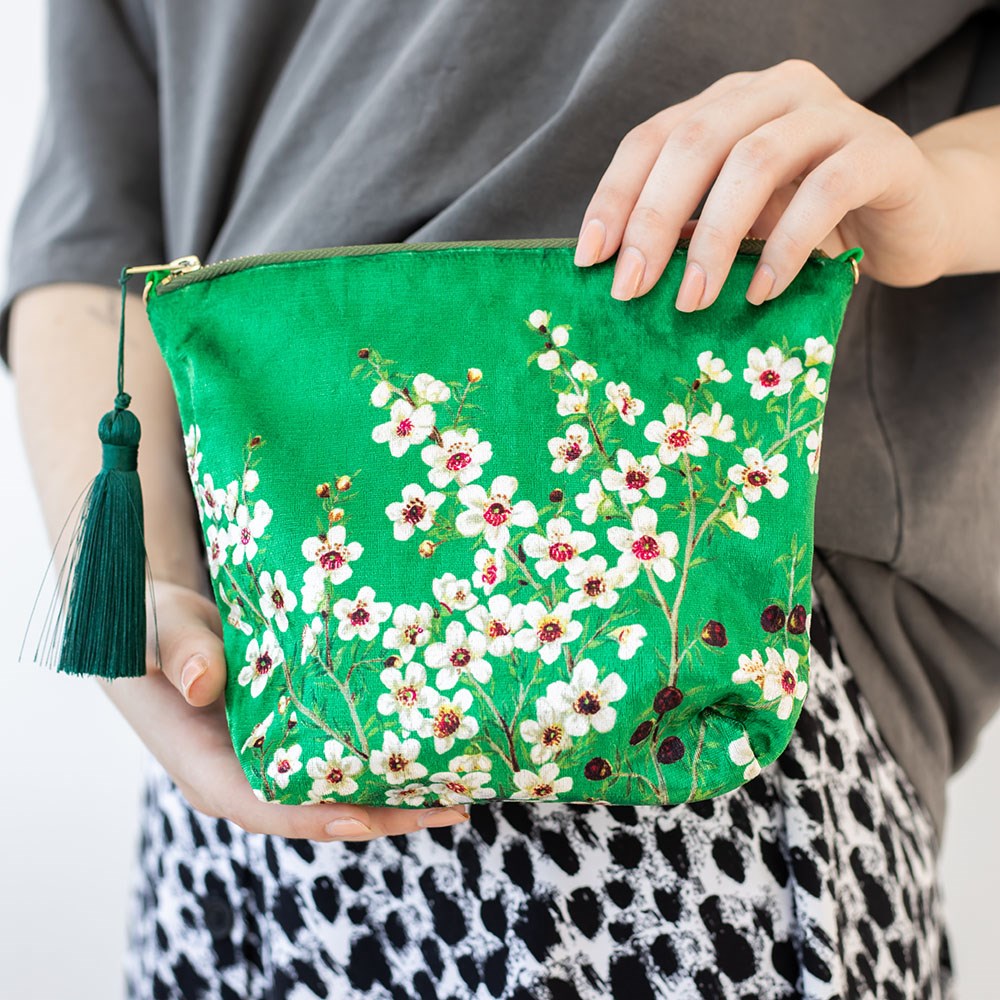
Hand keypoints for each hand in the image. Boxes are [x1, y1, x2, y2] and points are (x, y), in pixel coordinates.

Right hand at [100, 578, 469, 841]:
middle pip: (321, 808)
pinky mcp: (291, 735)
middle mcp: (245, 775)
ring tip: (462, 781)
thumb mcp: (155, 630)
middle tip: (454, 804)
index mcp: (207, 768)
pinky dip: (382, 753)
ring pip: (338, 786)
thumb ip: (177, 651)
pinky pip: (340, 754)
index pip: (267, 807)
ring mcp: (271, 759)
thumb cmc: (149, 627)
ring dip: (397, 786)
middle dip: (387, 811)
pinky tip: (429, 742)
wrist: (154, 619)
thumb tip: (202, 681)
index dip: (320, 818)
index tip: (374, 818)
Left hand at [573, 58, 954, 308]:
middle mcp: (773, 93)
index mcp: (727, 104)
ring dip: (713, 237)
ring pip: (754, 160)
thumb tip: (625, 274)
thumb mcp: (741, 225)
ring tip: (693, 300)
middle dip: (652, 220)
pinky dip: (786, 245)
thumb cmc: (811, 225)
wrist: (912, 217)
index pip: (653, 137)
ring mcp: (830, 114)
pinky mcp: (880, 151)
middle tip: (630, 289)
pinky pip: (825, 190)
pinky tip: (761, 291)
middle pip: (694, 142)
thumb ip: (692, 231)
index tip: (588, 258)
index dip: (615, 196)